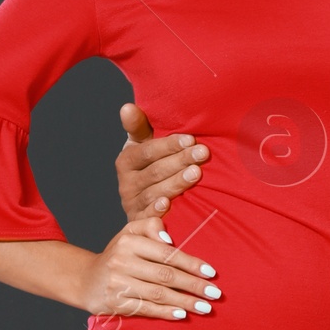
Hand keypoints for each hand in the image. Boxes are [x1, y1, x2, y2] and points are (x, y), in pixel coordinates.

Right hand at [75, 214, 221, 321]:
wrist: (85, 279)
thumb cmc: (118, 254)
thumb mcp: (130, 232)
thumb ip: (151, 225)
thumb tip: (170, 237)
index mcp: (129, 242)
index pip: (167, 254)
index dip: (191, 263)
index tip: (211, 273)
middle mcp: (122, 262)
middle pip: (166, 275)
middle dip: (194, 285)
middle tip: (215, 294)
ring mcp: (117, 284)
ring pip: (158, 294)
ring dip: (185, 302)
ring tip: (205, 308)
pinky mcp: (115, 303)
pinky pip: (145, 309)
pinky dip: (165, 313)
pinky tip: (182, 315)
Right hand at [116, 101, 207, 220]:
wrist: (144, 202)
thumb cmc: (151, 165)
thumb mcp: (143, 144)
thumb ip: (139, 126)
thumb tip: (127, 107)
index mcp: (127, 160)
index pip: (147, 151)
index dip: (169, 145)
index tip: (190, 139)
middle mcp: (126, 183)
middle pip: (155, 171)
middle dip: (180, 161)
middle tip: (203, 153)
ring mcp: (132, 204)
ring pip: (154, 192)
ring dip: (175, 183)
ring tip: (196, 173)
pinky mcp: (140, 222)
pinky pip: (147, 217)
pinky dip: (156, 211)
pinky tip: (168, 204)